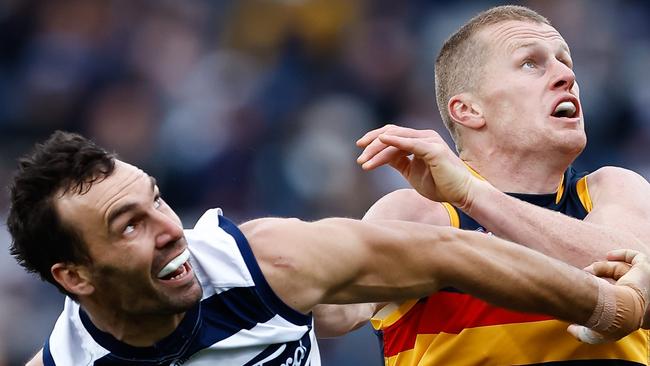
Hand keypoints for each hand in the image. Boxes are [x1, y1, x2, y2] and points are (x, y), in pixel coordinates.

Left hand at [356, 124, 479, 208]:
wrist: (462, 194)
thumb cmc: (441, 185)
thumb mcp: (413, 172)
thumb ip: (399, 162)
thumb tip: (381, 158)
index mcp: (419, 141)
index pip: (392, 135)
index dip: (374, 141)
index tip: (360, 151)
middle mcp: (424, 137)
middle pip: (391, 133)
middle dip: (372, 144)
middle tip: (359, 156)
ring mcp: (429, 141)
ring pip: (396, 139)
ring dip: (377, 149)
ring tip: (364, 162)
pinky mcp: (433, 149)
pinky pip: (410, 143)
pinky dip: (394, 141)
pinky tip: (381, 142)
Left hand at [567, 249, 649, 342]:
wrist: (619, 311)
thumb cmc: (609, 323)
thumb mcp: (592, 334)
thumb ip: (581, 333)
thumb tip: (570, 329)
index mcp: (631, 311)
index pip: (623, 303)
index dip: (609, 297)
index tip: (593, 296)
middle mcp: (638, 297)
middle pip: (619, 281)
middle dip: (601, 276)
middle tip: (586, 275)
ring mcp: (643, 283)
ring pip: (622, 269)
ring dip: (603, 267)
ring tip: (589, 271)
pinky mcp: (644, 270)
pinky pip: (637, 257)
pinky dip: (622, 254)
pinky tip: (607, 256)